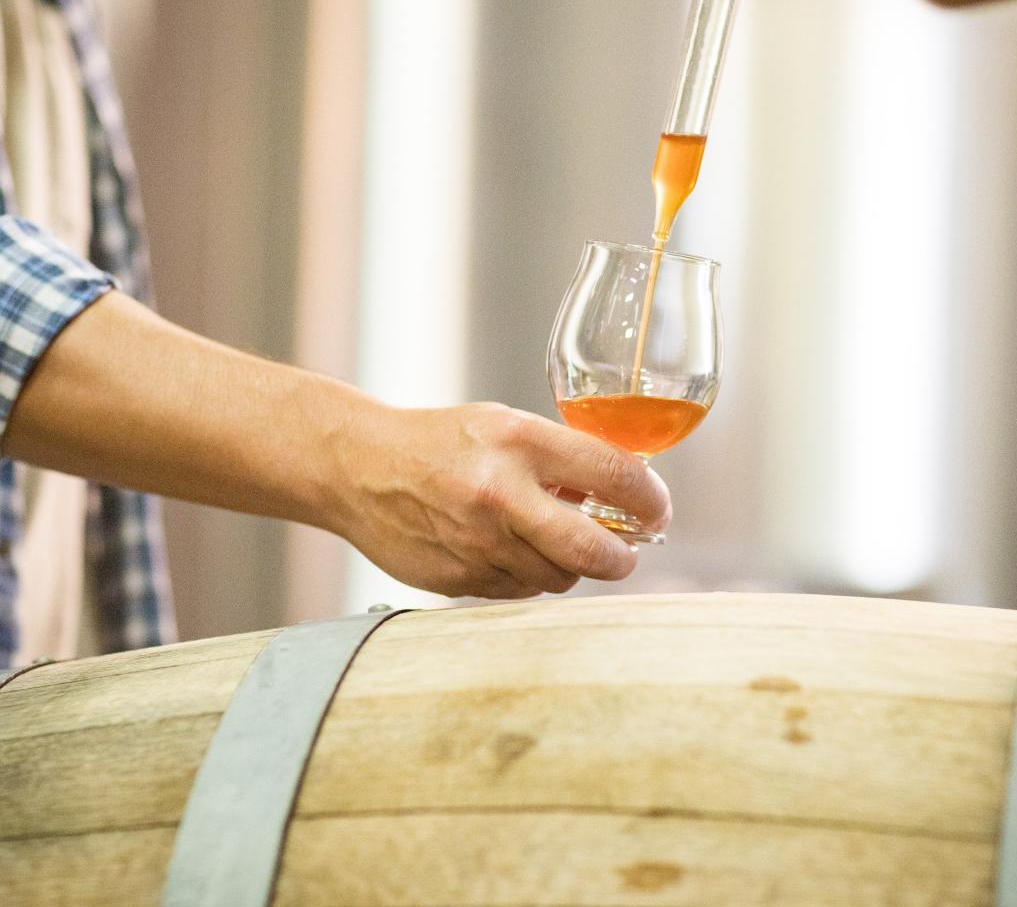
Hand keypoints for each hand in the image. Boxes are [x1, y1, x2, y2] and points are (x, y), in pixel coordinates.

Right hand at [328, 402, 671, 599]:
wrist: (359, 468)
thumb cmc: (440, 443)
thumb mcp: (505, 426)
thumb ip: (560, 459)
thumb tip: (621, 493)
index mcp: (519, 442)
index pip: (614, 475)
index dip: (650, 499)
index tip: (657, 509)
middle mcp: (500, 494)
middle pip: (593, 551)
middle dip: (622, 558)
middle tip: (626, 553)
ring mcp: (477, 542)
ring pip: (557, 577)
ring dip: (570, 566)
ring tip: (554, 541)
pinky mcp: (457, 578)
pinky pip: (518, 591)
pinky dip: (528, 576)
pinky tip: (511, 550)